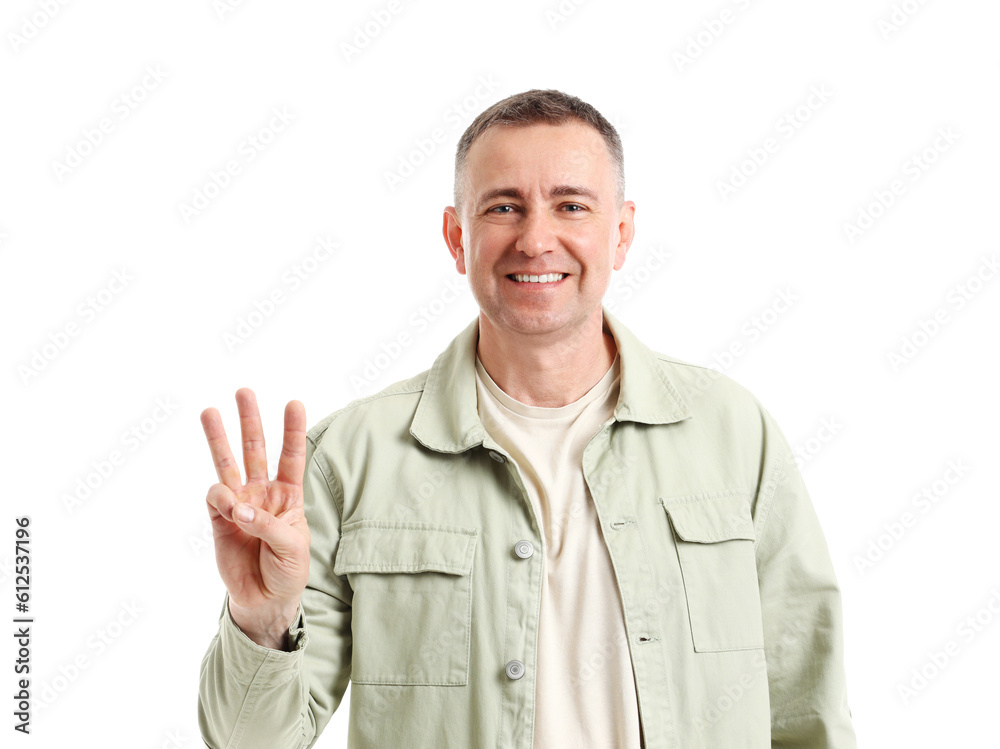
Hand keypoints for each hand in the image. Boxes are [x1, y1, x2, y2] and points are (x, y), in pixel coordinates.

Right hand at [201, 388, 309, 646]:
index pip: (292, 456)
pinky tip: (228, 507)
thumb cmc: (287, 571)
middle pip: (256, 450)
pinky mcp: (219, 519)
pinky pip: (215, 497)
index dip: (292, 431)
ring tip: (209, 411)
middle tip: (244, 391)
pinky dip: (220, 497)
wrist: (264, 600)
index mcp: (289, 495)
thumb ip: (269, 525)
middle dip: (250, 421)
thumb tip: (239, 508)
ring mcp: (239, 504)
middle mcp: (263, 493)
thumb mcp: (292, 548)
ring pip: (228, 464)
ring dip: (219, 439)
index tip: (294, 402)